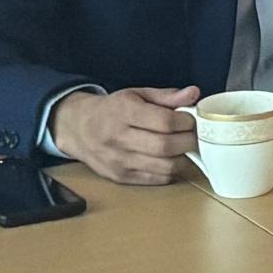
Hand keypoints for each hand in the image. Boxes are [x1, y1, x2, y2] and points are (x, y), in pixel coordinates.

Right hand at [52, 86, 203, 186]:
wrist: (78, 129)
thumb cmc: (112, 110)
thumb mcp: (136, 95)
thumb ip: (166, 96)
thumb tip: (193, 93)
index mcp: (123, 112)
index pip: (164, 121)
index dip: (185, 122)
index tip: (191, 120)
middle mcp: (119, 138)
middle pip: (166, 146)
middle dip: (188, 141)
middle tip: (193, 135)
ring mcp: (119, 161)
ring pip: (164, 166)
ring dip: (182, 158)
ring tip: (183, 147)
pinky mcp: (121, 177)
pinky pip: (156, 179)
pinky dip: (170, 171)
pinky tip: (170, 159)